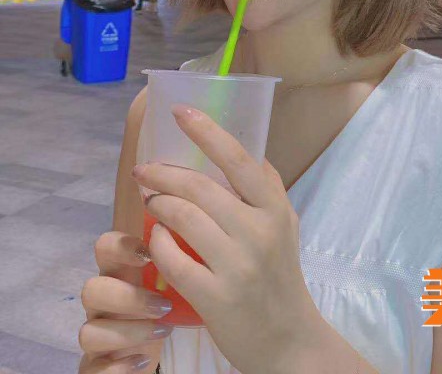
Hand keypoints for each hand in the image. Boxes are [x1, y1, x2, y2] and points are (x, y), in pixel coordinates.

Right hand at [79, 231, 172, 372]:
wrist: (154, 350)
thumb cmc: (164, 305)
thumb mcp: (171, 278)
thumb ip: (175, 252)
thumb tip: (197, 221)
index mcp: (119, 273)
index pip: (104, 247)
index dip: (121, 246)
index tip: (150, 253)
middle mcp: (102, 301)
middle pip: (90, 289)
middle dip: (127, 297)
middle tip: (165, 303)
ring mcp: (96, 334)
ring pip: (88, 332)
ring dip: (127, 332)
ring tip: (163, 330)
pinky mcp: (96, 366)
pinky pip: (93, 369)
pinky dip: (118, 366)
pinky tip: (143, 359)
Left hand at [132, 105, 320, 373]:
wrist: (288, 339)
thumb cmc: (280, 274)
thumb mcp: (284, 224)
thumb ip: (265, 187)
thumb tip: (237, 148)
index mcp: (275, 209)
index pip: (239, 159)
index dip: (207, 131)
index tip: (180, 111)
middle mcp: (259, 232)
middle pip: (200, 187)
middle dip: (164, 173)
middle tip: (145, 170)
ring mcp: (238, 266)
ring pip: (183, 218)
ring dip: (158, 204)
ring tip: (150, 200)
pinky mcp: (216, 297)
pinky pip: (173, 259)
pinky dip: (158, 242)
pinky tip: (156, 237)